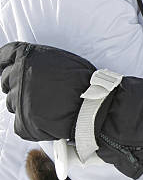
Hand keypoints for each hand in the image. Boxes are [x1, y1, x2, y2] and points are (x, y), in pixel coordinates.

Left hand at [0, 41, 142, 177]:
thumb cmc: (85, 81)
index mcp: (28, 57)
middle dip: (17, 83)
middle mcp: (19, 77)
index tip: (4, 66)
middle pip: (5, 80)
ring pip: (12, 102)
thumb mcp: (61, 59)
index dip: (4, 62)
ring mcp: (19, 101)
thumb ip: (39, 61)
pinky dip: (30, 122)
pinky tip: (48, 117)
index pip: (4, 56)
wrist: (95, 107)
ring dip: (25, 102)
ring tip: (48, 104)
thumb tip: (25, 64)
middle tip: (38, 89)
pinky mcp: (23, 123)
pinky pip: (19, 123)